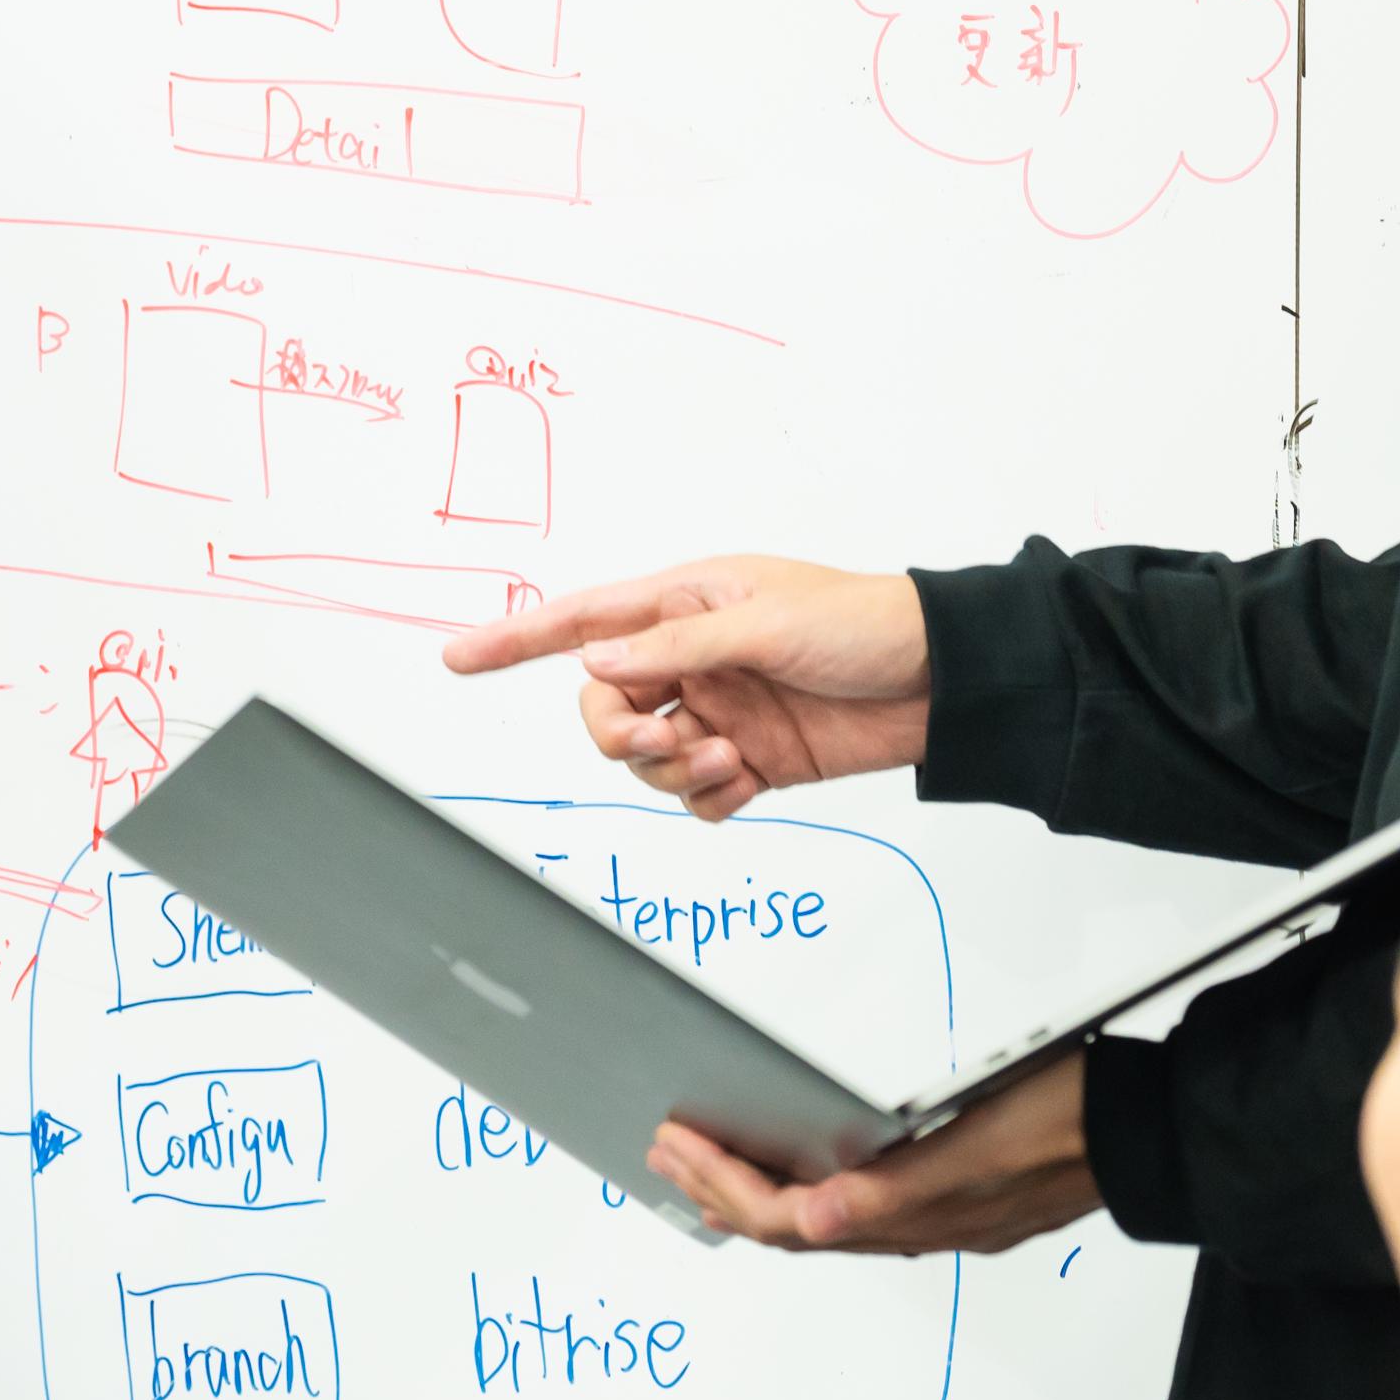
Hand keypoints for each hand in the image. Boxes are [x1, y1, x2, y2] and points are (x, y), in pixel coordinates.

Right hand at [438, 555, 929, 819]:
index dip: (516, 639)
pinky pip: (695, 795)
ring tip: (727, 757)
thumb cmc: (864, 624)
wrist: (941, 682)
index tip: (458, 657)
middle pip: (605, 708)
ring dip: (671, 767)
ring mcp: (718, 711)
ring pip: (645, 758)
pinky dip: (708, 795)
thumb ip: (677, 647)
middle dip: (619, 733)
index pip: (582, 621)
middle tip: (662, 739)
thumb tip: (597, 665)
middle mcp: (691, 660)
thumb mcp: (765, 621)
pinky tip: (745, 778)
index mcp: (686, 603)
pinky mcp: (751, 759)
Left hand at [649, 1055, 1098, 1257]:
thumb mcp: (982, 1147)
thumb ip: (900, 1189)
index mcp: (916, 1213)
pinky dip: (810, 1191)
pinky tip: (798, 1177)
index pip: (792, 1219)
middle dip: (720, 1192)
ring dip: (757, 1196)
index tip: (679, 1143)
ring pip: (822, 1221)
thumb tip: (820, 1218)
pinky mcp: (951, 1191)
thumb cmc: (1073, 1122)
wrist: (1147, 1128)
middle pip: (794, 1228)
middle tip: (666, 1153)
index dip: (725, 1185)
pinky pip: (857, 1206)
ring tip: (705, 1170)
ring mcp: (935, 1212)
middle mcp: (918, 1222)